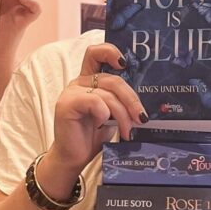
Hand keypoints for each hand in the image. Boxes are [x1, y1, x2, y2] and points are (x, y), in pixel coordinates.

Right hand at [47, 43, 146, 173]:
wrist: (73, 157)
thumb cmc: (92, 136)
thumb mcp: (111, 115)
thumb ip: (119, 101)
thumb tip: (144, 103)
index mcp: (89, 80)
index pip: (96, 53)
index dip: (110, 51)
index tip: (124, 63)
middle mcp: (79, 82)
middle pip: (112, 79)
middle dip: (131, 99)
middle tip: (141, 117)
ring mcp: (71, 92)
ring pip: (107, 93)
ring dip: (122, 114)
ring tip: (127, 131)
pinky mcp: (66, 104)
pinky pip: (94, 101)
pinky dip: (104, 114)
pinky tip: (103, 125)